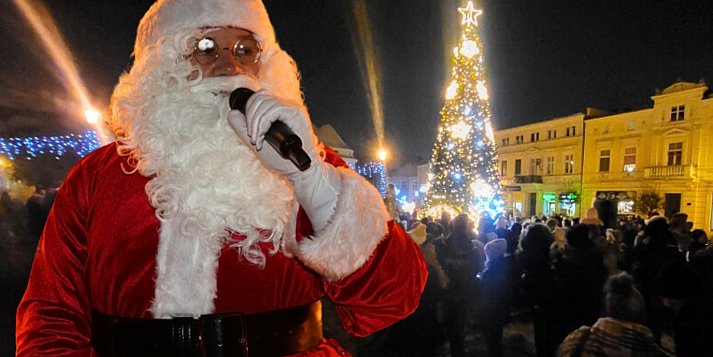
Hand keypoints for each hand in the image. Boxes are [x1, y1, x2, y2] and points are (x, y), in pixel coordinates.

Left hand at [228, 90, 339, 230]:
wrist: (298, 170)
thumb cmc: (282, 159)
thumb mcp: (257, 142)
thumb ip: (244, 129)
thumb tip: (232, 113)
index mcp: (279, 110)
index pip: (259, 97)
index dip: (248, 110)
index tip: (249, 132)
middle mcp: (287, 105)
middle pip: (260, 97)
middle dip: (250, 117)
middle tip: (253, 137)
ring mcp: (292, 108)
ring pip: (265, 102)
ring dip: (255, 122)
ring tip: (257, 140)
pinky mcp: (297, 114)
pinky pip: (274, 109)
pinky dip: (263, 123)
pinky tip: (263, 136)